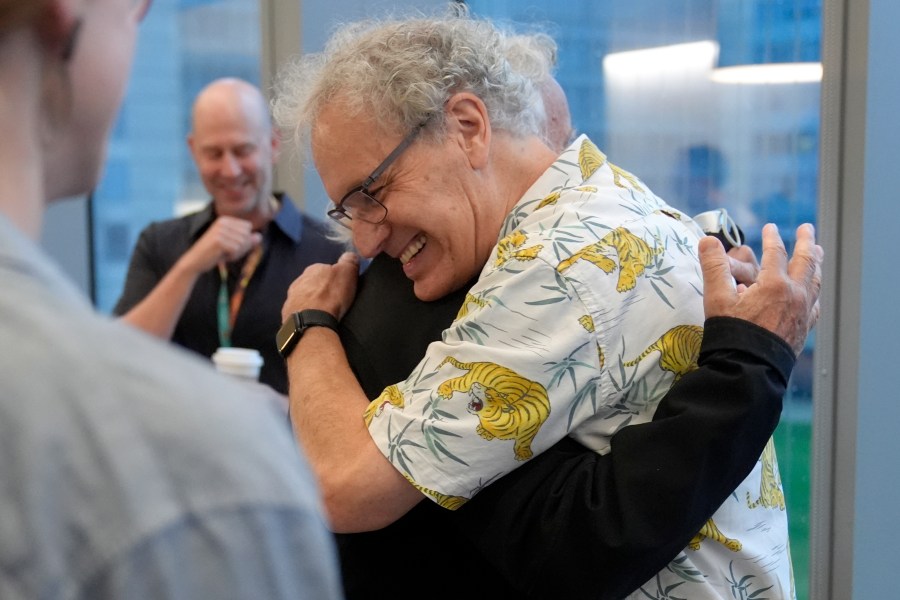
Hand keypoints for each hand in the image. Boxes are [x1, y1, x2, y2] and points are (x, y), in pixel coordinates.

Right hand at [184, 216, 261, 272]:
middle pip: (246, 235)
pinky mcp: (218, 241)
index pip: (248, 227)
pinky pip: (236, 249)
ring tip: (223, 253)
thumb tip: (259, 236)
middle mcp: (222, 222)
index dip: (244, 239)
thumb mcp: (234, 246)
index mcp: (226, 219)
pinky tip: (221, 256)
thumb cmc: (215, 254)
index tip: (230, 244)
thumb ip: (247, 241)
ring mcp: (220, 230)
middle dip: (241, 247)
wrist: (195, 262)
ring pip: (242, 243)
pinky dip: (232, 256)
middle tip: (226, 251)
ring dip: (236, 253)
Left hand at [282, 252, 359, 319]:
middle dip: (320, 290)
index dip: (333, 278)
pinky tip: (312, 320)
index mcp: (313, 268)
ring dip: (311, 302)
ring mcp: (290, 297)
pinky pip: (298, 310)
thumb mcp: (347, 273)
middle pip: (313, 283)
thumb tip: (350, 255)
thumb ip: (349, 261)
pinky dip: (305, 314)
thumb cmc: (331, 296)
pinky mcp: (287, 312)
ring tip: (323, 313)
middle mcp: (299, 280)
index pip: (324, 269)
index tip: (340, 288)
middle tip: (332, 301)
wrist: (311, 322)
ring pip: (304, 297)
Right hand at [700, 223, 822, 355]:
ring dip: (816, 264)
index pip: (775, 253)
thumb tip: (707, 241)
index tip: (769, 228)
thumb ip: (714, 267)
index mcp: (774, 284)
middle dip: (806, 243)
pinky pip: (815, 306)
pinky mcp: (803, 329)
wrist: (748, 367)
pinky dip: (814, 293)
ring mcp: (802, 312)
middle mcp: (794, 295)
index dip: (771, 238)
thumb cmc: (732, 333)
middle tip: (806, 229)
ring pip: (815, 282)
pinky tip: (813, 294)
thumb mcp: (717, 298)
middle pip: (805, 262)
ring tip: (818, 253)